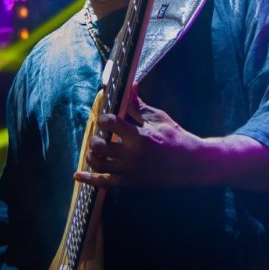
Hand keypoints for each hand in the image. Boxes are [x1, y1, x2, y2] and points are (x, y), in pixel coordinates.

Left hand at [74, 88, 202, 189]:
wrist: (191, 164)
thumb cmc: (175, 137)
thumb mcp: (157, 118)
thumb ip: (137, 105)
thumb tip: (129, 86)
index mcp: (139, 137)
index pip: (110, 123)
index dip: (104, 118)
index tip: (106, 117)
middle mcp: (131, 156)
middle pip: (99, 146)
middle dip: (96, 137)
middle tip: (101, 134)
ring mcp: (130, 172)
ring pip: (98, 165)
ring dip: (92, 154)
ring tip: (96, 148)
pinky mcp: (130, 183)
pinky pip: (104, 184)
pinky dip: (88, 179)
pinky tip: (77, 175)